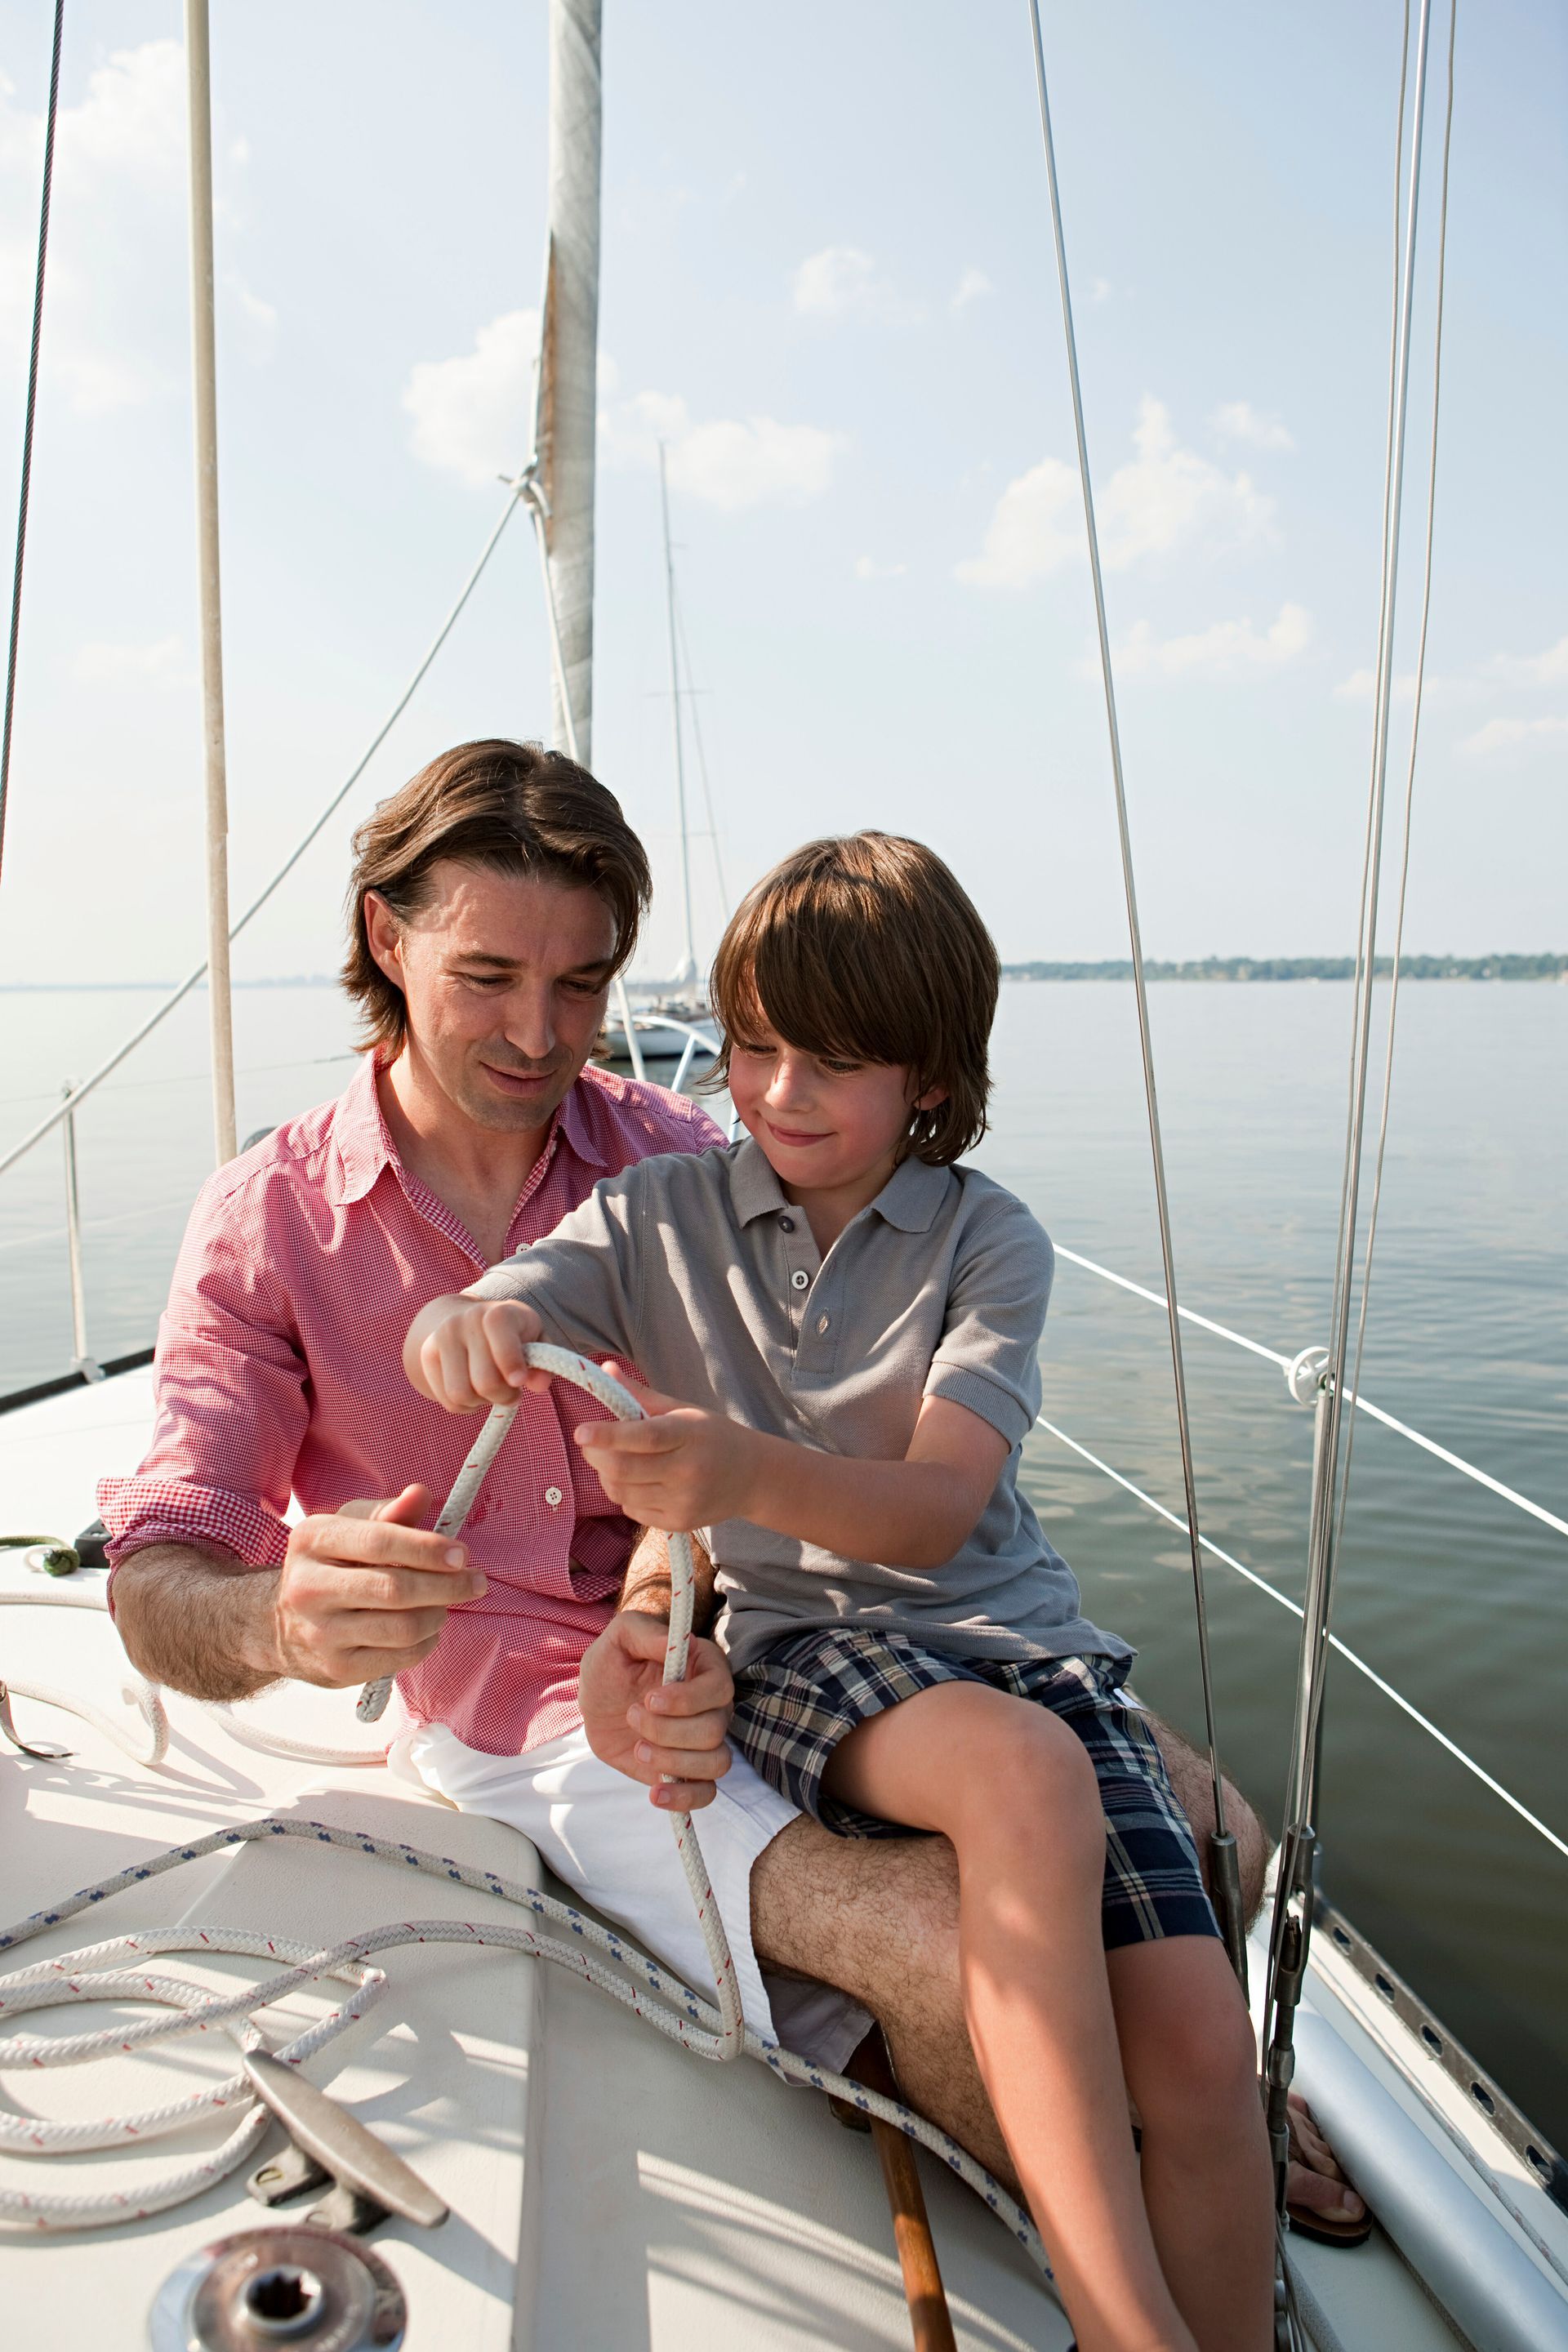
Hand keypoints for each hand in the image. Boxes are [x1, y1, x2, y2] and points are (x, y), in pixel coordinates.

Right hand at [272, 1484, 486, 1687]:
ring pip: (402, 1627)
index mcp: (312, 1540)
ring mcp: (320, 1633)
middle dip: (448, 1586)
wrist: (282, 1624)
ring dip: (438, 1614)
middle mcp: (308, 1587)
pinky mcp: (336, 1668)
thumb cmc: (331, 1565)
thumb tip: (421, 1493)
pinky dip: (427, 1642)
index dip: (427, 1548)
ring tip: (445, 1604)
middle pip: (395, 1589)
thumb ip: (390, 1511)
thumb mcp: (351, 1527)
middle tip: (476, 1582)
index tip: (462, 1554)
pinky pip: (399, 1657)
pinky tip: (428, 1629)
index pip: (379, 1541)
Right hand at [406, 1294, 544, 1411]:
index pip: (500, 1333)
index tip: (519, 1381)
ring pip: (461, 1394)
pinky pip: (448, 1400)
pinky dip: (466, 1405)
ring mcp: (442, 1337)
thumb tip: (539, 1385)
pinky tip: (474, 1391)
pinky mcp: (427, 1357)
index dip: (512, 1363)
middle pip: (484, 1380)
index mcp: (497, 1312)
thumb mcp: (534, 1340)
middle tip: (511, 1393)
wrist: (465, 1321)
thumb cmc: (510, 1335)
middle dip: (504, 1395)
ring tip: (490, 1391)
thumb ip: (543, 1361)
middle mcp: (465, 1320)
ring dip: (481, 1402)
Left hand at [572, 1372, 759, 1531]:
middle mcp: (688, 1471)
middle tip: (588, 1443)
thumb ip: (641, 1394)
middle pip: (624, 1470)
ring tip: (614, 1460)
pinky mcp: (679, 1524)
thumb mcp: (683, 1410)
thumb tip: (605, 1369)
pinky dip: (623, 1495)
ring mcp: (684, 1501)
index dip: (608, 1435)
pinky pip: (632, 1511)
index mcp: (690, 1435)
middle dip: (596, 1456)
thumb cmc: (712, 1436)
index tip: (580, 1432)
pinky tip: (637, 1481)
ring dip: (606, 1475)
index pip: (644, 1437)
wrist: (752, 1477)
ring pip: (622, 1493)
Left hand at [578, 1610, 735, 1809]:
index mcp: (704, 1669)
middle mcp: (712, 1706)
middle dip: (667, 1731)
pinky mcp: (687, 1770)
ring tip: (638, 1748)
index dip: (687, 1700)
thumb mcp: (620, 1637)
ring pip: (717, 1763)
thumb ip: (645, 1632)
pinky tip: (656, 1793)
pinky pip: (706, 1793)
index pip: (719, 1688)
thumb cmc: (614, 1662)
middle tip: (632, 1716)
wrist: (599, 1699)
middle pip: (714, 1730)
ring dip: (673, 1761)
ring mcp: (703, 1742)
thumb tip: (678, 1644)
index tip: (650, 1699)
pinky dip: (685, 1799)